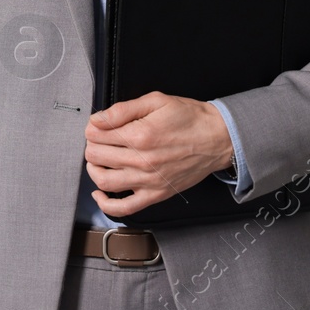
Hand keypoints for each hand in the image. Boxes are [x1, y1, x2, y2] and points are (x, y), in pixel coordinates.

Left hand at [82, 91, 233, 218]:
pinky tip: (100, 193)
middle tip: (99, 139)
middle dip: (92, 144)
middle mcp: (142, 161)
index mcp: (140, 135)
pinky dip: (106, 204)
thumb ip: (123, 109)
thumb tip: (97, 119)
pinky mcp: (156, 194)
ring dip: (93, 169)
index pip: (96, 134)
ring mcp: (149, 181)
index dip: (93, 127)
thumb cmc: (190, 118)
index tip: (98, 125)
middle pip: (96, 156)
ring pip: (104, 181)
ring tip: (98, 159)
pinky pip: (124, 208)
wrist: (218, 138)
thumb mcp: (156, 101)